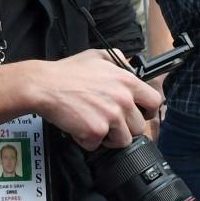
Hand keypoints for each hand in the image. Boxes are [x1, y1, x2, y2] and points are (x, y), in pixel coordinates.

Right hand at [33, 51, 162, 151]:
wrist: (44, 85)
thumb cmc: (67, 71)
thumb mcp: (97, 55)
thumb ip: (119, 60)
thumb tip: (130, 66)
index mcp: (127, 82)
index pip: (155, 102)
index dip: (147, 111)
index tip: (138, 114)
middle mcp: (123, 100)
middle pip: (139, 127)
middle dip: (125, 127)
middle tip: (109, 122)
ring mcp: (111, 117)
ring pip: (122, 140)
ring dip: (109, 138)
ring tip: (94, 125)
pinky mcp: (96, 132)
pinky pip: (98, 145)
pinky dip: (87, 141)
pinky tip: (79, 127)